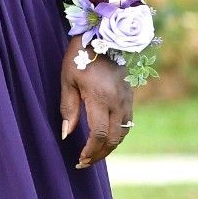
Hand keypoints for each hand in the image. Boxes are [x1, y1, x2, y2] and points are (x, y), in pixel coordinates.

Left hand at [60, 44, 134, 168]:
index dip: (91, 150)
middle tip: (85, 163)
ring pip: (124, 133)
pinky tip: (106, 139)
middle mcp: (118, 102)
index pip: (100, 134)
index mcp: (101, 98)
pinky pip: (127, 123)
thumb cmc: (80, 56)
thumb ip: (69, 108)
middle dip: (100, 154)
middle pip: (114, 139)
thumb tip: (66, 134)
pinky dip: (118, 135)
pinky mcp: (131, 97)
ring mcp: (127, 100)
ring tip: (94, 154)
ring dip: (110, 147)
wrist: (105, 36)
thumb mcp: (68, 79)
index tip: (80, 159)